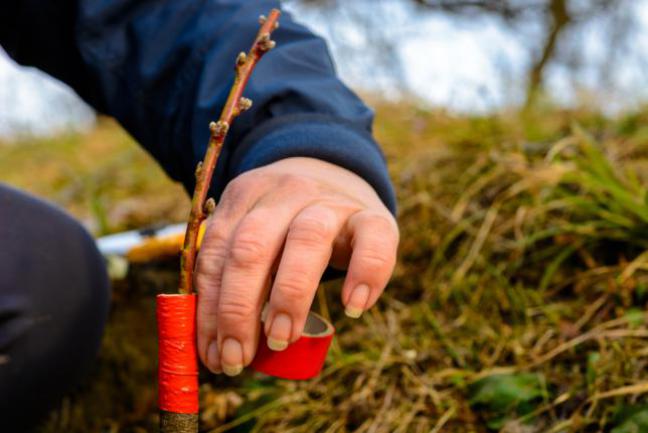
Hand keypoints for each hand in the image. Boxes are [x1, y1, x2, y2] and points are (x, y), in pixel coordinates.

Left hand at [195, 157, 398, 375]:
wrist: (338, 176)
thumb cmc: (288, 225)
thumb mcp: (255, 235)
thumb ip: (233, 276)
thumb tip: (217, 349)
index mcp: (245, 197)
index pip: (218, 253)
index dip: (210, 308)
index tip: (213, 355)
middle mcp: (285, 193)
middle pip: (252, 247)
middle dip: (238, 309)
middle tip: (239, 358)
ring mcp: (330, 201)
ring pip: (306, 239)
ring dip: (289, 296)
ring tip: (281, 339)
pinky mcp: (373, 215)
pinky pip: (372, 242)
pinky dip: (365, 275)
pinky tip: (353, 308)